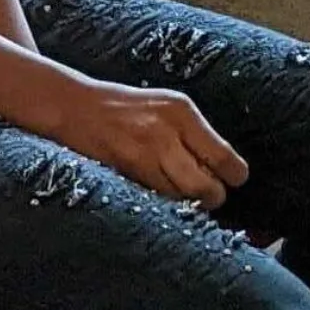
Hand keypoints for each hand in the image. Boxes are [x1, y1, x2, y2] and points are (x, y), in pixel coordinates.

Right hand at [37, 70, 249, 208]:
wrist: (75, 106)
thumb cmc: (126, 109)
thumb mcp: (167, 108)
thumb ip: (195, 135)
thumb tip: (225, 171)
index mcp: (183, 111)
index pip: (225, 157)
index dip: (234, 177)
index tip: (232, 181)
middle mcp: (166, 131)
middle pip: (207, 186)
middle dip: (212, 197)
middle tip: (208, 195)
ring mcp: (144, 152)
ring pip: (182, 198)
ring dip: (186, 203)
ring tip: (180, 193)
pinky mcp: (126, 170)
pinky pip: (156, 198)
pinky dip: (163, 202)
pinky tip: (159, 193)